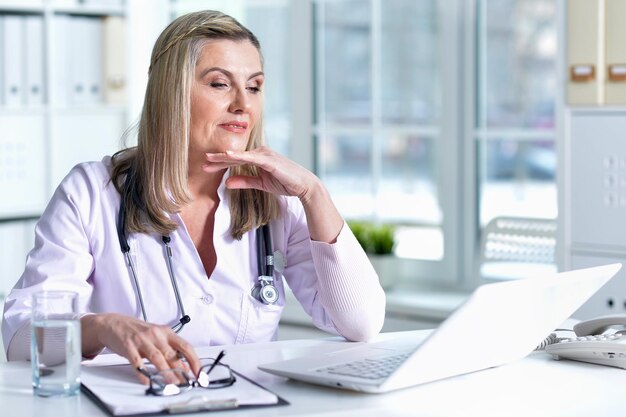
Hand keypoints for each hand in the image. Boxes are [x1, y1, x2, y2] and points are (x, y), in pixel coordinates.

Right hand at [81, 313, 200, 383]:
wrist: (114, 323)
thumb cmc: (138, 331)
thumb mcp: (158, 337)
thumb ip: (170, 350)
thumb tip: (184, 366)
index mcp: (166, 332)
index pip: (185, 346)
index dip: (194, 360)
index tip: (198, 372)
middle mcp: (156, 335)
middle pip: (172, 354)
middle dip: (180, 371)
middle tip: (186, 383)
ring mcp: (142, 340)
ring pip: (157, 358)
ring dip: (166, 373)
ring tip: (172, 383)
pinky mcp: (128, 346)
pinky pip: (137, 361)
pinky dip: (143, 372)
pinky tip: (147, 380)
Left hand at [204, 146, 343, 242]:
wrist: (303, 185)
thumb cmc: (285, 182)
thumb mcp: (260, 184)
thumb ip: (244, 181)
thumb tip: (226, 183)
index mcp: (258, 158)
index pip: (236, 160)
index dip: (221, 163)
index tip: (207, 166)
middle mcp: (260, 153)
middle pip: (235, 156)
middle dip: (218, 159)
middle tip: (202, 161)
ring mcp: (265, 155)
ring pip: (241, 156)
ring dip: (225, 157)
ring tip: (210, 158)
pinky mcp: (269, 160)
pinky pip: (251, 158)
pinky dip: (240, 157)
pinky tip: (229, 156)